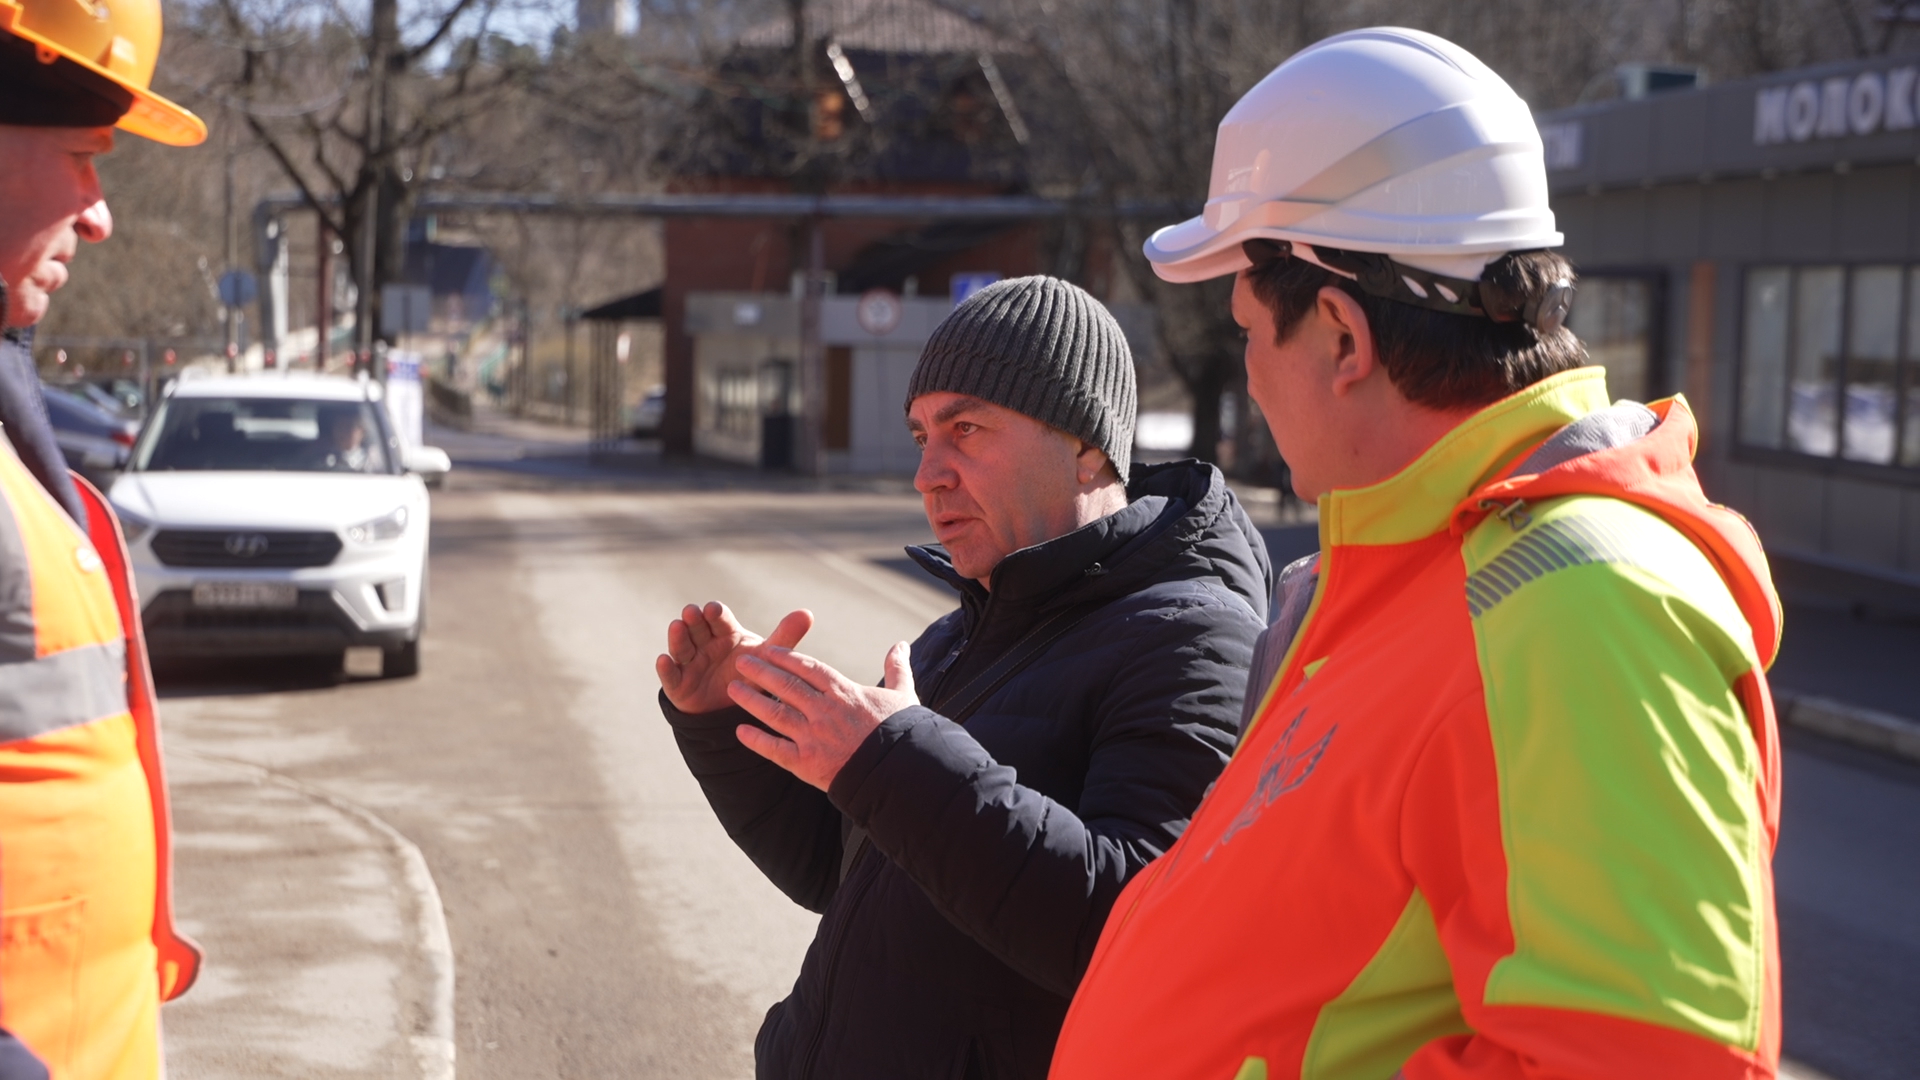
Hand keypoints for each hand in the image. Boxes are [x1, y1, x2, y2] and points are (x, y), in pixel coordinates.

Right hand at [657, 602, 813, 713]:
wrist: (736, 709)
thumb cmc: (752, 674)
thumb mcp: (768, 657)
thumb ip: (785, 637)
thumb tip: (807, 613)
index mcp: (725, 632)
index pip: (719, 619)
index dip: (715, 614)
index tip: (715, 609)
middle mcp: (704, 643)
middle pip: (697, 627)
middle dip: (694, 619)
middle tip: (692, 612)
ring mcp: (689, 662)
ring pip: (681, 646)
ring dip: (678, 636)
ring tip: (677, 627)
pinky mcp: (679, 684)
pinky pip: (670, 675)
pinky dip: (666, 668)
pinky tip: (663, 659)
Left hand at [729, 641, 917, 791]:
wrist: (901, 774)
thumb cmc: (904, 733)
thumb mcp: (903, 695)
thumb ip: (897, 669)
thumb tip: (901, 645)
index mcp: (845, 693)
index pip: (809, 669)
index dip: (786, 658)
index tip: (768, 649)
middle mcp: (825, 711)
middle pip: (786, 686)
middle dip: (761, 671)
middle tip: (741, 660)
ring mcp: (814, 737)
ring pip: (775, 713)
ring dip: (752, 700)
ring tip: (732, 688)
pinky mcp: (808, 764)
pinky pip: (776, 750)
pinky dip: (757, 740)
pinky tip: (739, 732)